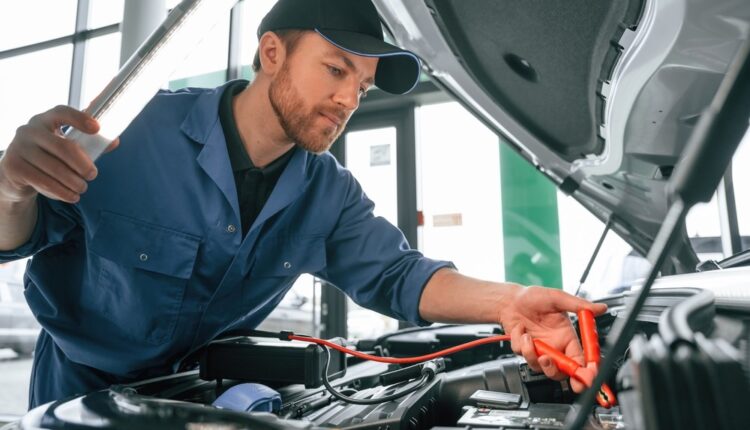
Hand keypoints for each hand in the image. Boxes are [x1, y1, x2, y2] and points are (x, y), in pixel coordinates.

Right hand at [0, 105, 118, 203]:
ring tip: (82, 188)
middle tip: (93, 175)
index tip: (97, 129)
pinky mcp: (13, 166)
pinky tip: (72, 196)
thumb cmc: (48, 157)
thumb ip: (88, 144)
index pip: (61, 112)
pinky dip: (61, 192)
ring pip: (55, 168)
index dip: (79, 119)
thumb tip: (113, 141)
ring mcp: (18, 147)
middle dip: (83, 164)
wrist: (15, 174)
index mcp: (44, 120)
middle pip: (64, 147)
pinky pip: (43, 182)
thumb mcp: (65, 146)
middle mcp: (29, 130)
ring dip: (74, 182)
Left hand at [499, 285, 606, 391]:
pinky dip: (519, 344)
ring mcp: (539, 349)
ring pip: (540, 367)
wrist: (510, 299)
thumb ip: (579, 305)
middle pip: (561, 371)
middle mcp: (555, 346)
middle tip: (545, 358)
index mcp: (567, 336)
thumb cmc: (533, 297)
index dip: (585, 371)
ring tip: (527, 337)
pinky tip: (520, 330)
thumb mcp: (557, 298)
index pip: (580, 359)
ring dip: (532, 354)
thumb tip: (601, 308)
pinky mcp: (525, 350)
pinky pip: (523, 356)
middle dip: (553, 369)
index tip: (585, 376)